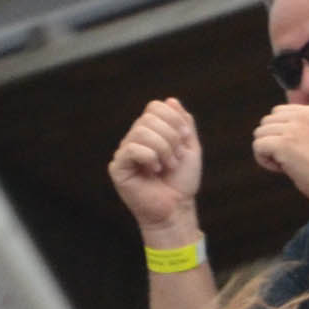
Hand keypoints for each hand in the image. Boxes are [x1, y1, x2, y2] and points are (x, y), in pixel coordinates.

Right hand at [110, 97, 204, 241]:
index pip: (155, 106)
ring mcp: (125, 152)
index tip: (185, 138)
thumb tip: (171, 100)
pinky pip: (131, 148)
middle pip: (148, 117)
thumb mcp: (191, 148)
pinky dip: (149, 156)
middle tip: (176, 158)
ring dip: (162, 148)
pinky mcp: (118, 167)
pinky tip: (154, 170)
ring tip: (167, 165)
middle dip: (170, 136)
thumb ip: (183, 124)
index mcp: (151, 132)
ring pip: (140, 131)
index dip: (173, 118)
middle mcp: (135, 139)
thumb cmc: (182, 181)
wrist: (176, 208)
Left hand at [252, 100, 308, 210]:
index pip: (279, 112)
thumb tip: (280, 132)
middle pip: (267, 122)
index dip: (280, 132)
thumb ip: (306, 128)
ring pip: (259, 134)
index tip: (293, 148)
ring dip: (267, 151)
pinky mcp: (283, 144)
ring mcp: (292, 129)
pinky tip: (280, 169)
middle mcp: (302, 115)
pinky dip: (264, 160)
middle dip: (272, 140)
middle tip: (287, 158)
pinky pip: (258, 146)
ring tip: (285, 164)